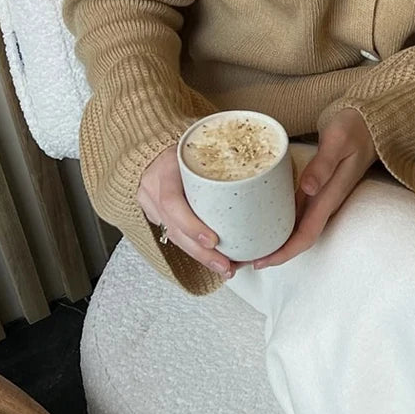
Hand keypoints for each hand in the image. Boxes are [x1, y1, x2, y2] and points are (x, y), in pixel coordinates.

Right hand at [137, 145, 239, 279]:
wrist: (151, 149)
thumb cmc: (183, 147)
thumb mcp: (200, 145)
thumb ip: (223, 154)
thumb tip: (263, 167)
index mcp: (166, 170)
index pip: (173, 202)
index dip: (191, 225)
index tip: (213, 240)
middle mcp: (154, 190)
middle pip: (175, 229)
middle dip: (202, 253)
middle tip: (225, 265)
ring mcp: (151, 205)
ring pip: (175, 238)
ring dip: (201, 256)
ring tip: (224, 267)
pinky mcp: (156, 215)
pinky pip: (175, 236)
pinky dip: (195, 249)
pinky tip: (212, 259)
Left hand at [252, 108, 376, 268]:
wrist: (369, 123)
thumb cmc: (354, 129)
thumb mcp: (338, 141)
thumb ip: (324, 164)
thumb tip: (308, 188)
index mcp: (329, 196)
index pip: (306, 235)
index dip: (284, 252)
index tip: (261, 261)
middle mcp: (324, 202)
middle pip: (297, 238)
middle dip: (273, 253)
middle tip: (242, 260)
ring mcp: (320, 196)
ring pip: (295, 228)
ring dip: (274, 240)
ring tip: (247, 245)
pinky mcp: (315, 188)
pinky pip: (295, 212)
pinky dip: (277, 221)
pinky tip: (261, 220)